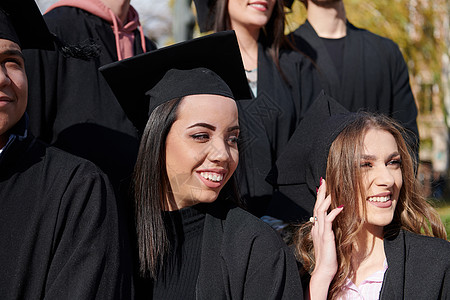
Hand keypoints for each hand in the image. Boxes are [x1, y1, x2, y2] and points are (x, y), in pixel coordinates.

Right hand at [308, 179, 343, 299]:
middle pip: (317, 206)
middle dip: (320, 192)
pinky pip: (329, 220)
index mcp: (317, 228)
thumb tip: (331, 223)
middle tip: (323, 181)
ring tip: (330, 188)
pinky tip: (341, 206)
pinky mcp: (325, 236)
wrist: (324, 270)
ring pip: (320, 210)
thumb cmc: (328, 258)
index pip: (317, 209)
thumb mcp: (327, 241)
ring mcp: (320, 231)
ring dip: (325, 198)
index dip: (319, 197)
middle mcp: (316, 227)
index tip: (322, 187)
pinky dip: (334, 212)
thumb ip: (328, 231)